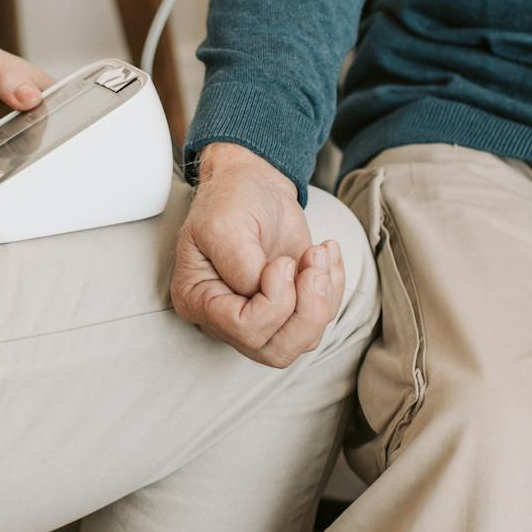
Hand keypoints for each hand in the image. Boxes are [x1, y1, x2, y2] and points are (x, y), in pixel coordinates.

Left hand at [0, 25, 54, 150]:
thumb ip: (7, 77)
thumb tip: (32, 98)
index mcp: (32, 89)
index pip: (52, 112)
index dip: (45, 124)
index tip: (31, 131)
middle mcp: (19, 115)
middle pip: (34, 141)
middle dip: (23, 149)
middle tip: (5, 149)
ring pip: (11, 160)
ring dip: (2, 166)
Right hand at [171, 142, 344, 367]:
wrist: (254, 182)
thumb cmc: (231, 197)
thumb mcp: (226, 223)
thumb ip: (242, 266)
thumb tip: (268, 292)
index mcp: (199, 300)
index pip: (242, 328)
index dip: (273, 302)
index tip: (283, 262)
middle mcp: (227, 318)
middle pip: (274, 349)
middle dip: (306, 311)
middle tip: (312, 265)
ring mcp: (260, 315)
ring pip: (301, 341)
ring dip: (321, 296)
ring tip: (317, 253)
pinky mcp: (289, 306)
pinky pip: (320, 320)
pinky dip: (332, 288)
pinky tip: (324, 254)